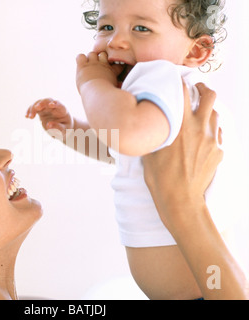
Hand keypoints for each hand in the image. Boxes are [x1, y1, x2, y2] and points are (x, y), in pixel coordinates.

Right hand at [26, 99, 73, 136]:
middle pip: (47, 100)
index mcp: (63, 110)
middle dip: (42, 103)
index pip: (59, 104)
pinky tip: (26, 116)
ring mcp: (47, 107)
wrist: (61, 129)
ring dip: (33, 107)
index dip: (55, 103)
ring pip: (39, 102)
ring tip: (30, 117)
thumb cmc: (65, 130)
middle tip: (36, 108)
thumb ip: (58, 128)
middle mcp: (54, 106)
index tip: (51, 105)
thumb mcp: (64, 131)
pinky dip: (30, 110)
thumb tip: (49, 125)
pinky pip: (34, 107)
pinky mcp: (41, 110)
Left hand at [76, 51, 117, 92]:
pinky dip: (80, 59)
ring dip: (90, 59)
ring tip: (88, 67)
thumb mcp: (115, 89)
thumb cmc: (107, 96)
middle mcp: (103, 65)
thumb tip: (121, 85)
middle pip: (103, 54)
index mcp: (112, 71)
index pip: (115, 62)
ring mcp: (92, 64)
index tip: (112, 70)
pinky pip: (80, 56)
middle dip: (101, 59)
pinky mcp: (83, 66)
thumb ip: (118, 85)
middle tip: (97, 68)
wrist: (98, 95)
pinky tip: (81, 66)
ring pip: (92, 54)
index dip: (114, 65)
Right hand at [143, 82, 222, 227]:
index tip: (177, 79)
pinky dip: (212, 129)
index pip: (183, 92)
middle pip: (209, 96)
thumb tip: (151, 122)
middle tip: (196, 89)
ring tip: (199, 113)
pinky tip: (203, 135)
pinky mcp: (218, 151)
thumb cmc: (160, 177)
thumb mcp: (149, 151)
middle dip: (203, 88)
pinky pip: (219, 133)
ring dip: (207, 109)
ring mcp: (212, 140)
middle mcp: (199, 128)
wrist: (180, 199)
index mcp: (180, 125)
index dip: (179, 81)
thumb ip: (155, 132)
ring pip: (215, 114)